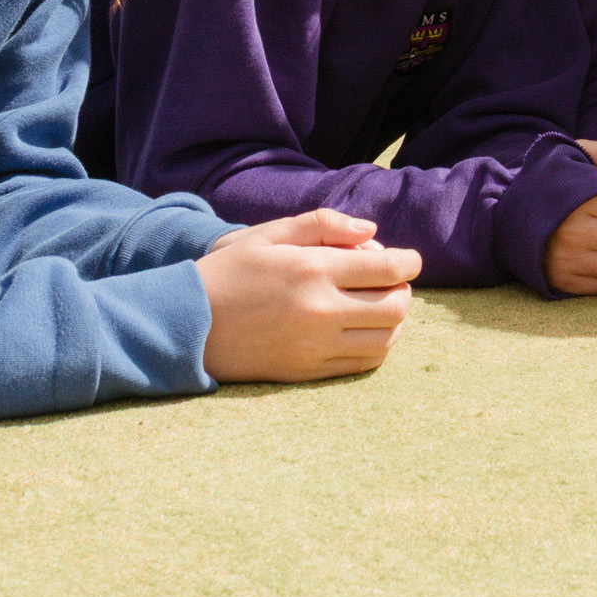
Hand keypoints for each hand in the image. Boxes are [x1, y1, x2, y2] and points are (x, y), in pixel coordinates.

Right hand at [198, 209, 420, 382]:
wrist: (186, 324)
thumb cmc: (230, 271)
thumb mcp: (269, 233)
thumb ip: (324, 224)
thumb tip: (372, 231)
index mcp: (312, 270)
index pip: (388, 268)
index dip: (409, 262)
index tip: (409, 259)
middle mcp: (319, 311)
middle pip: (396, 308)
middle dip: (404, 291)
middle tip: (393, 283)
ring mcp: (314, 346)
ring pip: (385, 341)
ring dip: (393, 322)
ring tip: (379, 307)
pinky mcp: (306, 372)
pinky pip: (361, 365)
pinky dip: (375, 347)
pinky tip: (362, 331)